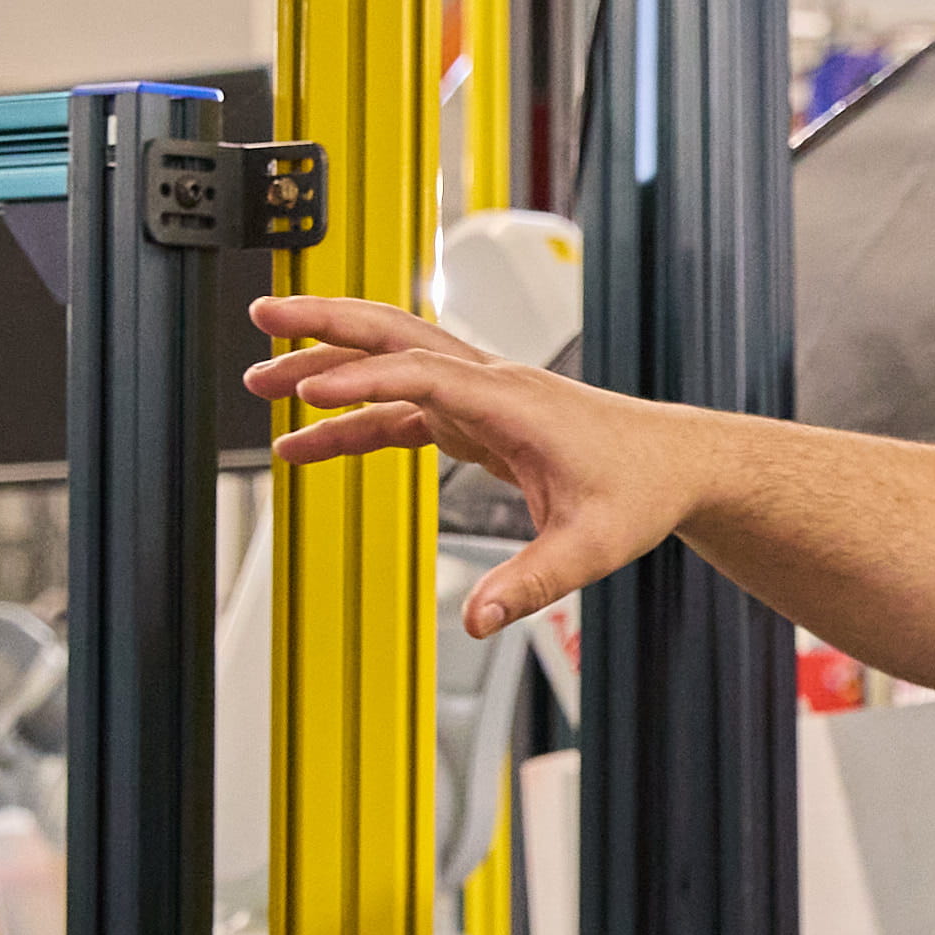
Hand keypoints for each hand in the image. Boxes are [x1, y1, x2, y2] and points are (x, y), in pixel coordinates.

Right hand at [243, 295, 704, 634]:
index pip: (423, 374)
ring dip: (326, 362)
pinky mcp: (475, 415)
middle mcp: (491, 383)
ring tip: (260, 376)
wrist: (674, 464)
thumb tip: (479, 621)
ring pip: (390, 360)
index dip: (362, 381)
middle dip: (324, 320)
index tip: (307, 392)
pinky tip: (308, 441)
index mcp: (514, 402)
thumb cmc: (641, 491)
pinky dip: (352, 419)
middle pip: (394, 332)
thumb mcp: (590, 548)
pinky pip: (400, 407)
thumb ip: (530, 585)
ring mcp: (480, 394)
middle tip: (261, 313)